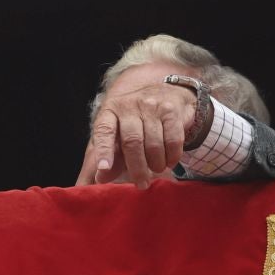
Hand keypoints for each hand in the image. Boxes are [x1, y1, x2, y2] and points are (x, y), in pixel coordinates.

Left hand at [76, 76, 201, 187]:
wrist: (164, 90)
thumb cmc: (135, 118)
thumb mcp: (118, 131)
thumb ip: (110, 155)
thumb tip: (101, 179)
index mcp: (110, 112)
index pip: (104, 132)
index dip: (104, 151)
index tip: (104, 169)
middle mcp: (129, 106)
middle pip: (132, 142)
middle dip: (137, 168)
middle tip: (142, 184)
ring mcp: (151, 106)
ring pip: (154, 142)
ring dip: (156, 163)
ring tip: (156, 169)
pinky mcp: (171, 109)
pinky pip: (173, 139)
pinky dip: (172, 155)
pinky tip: (170, 162)